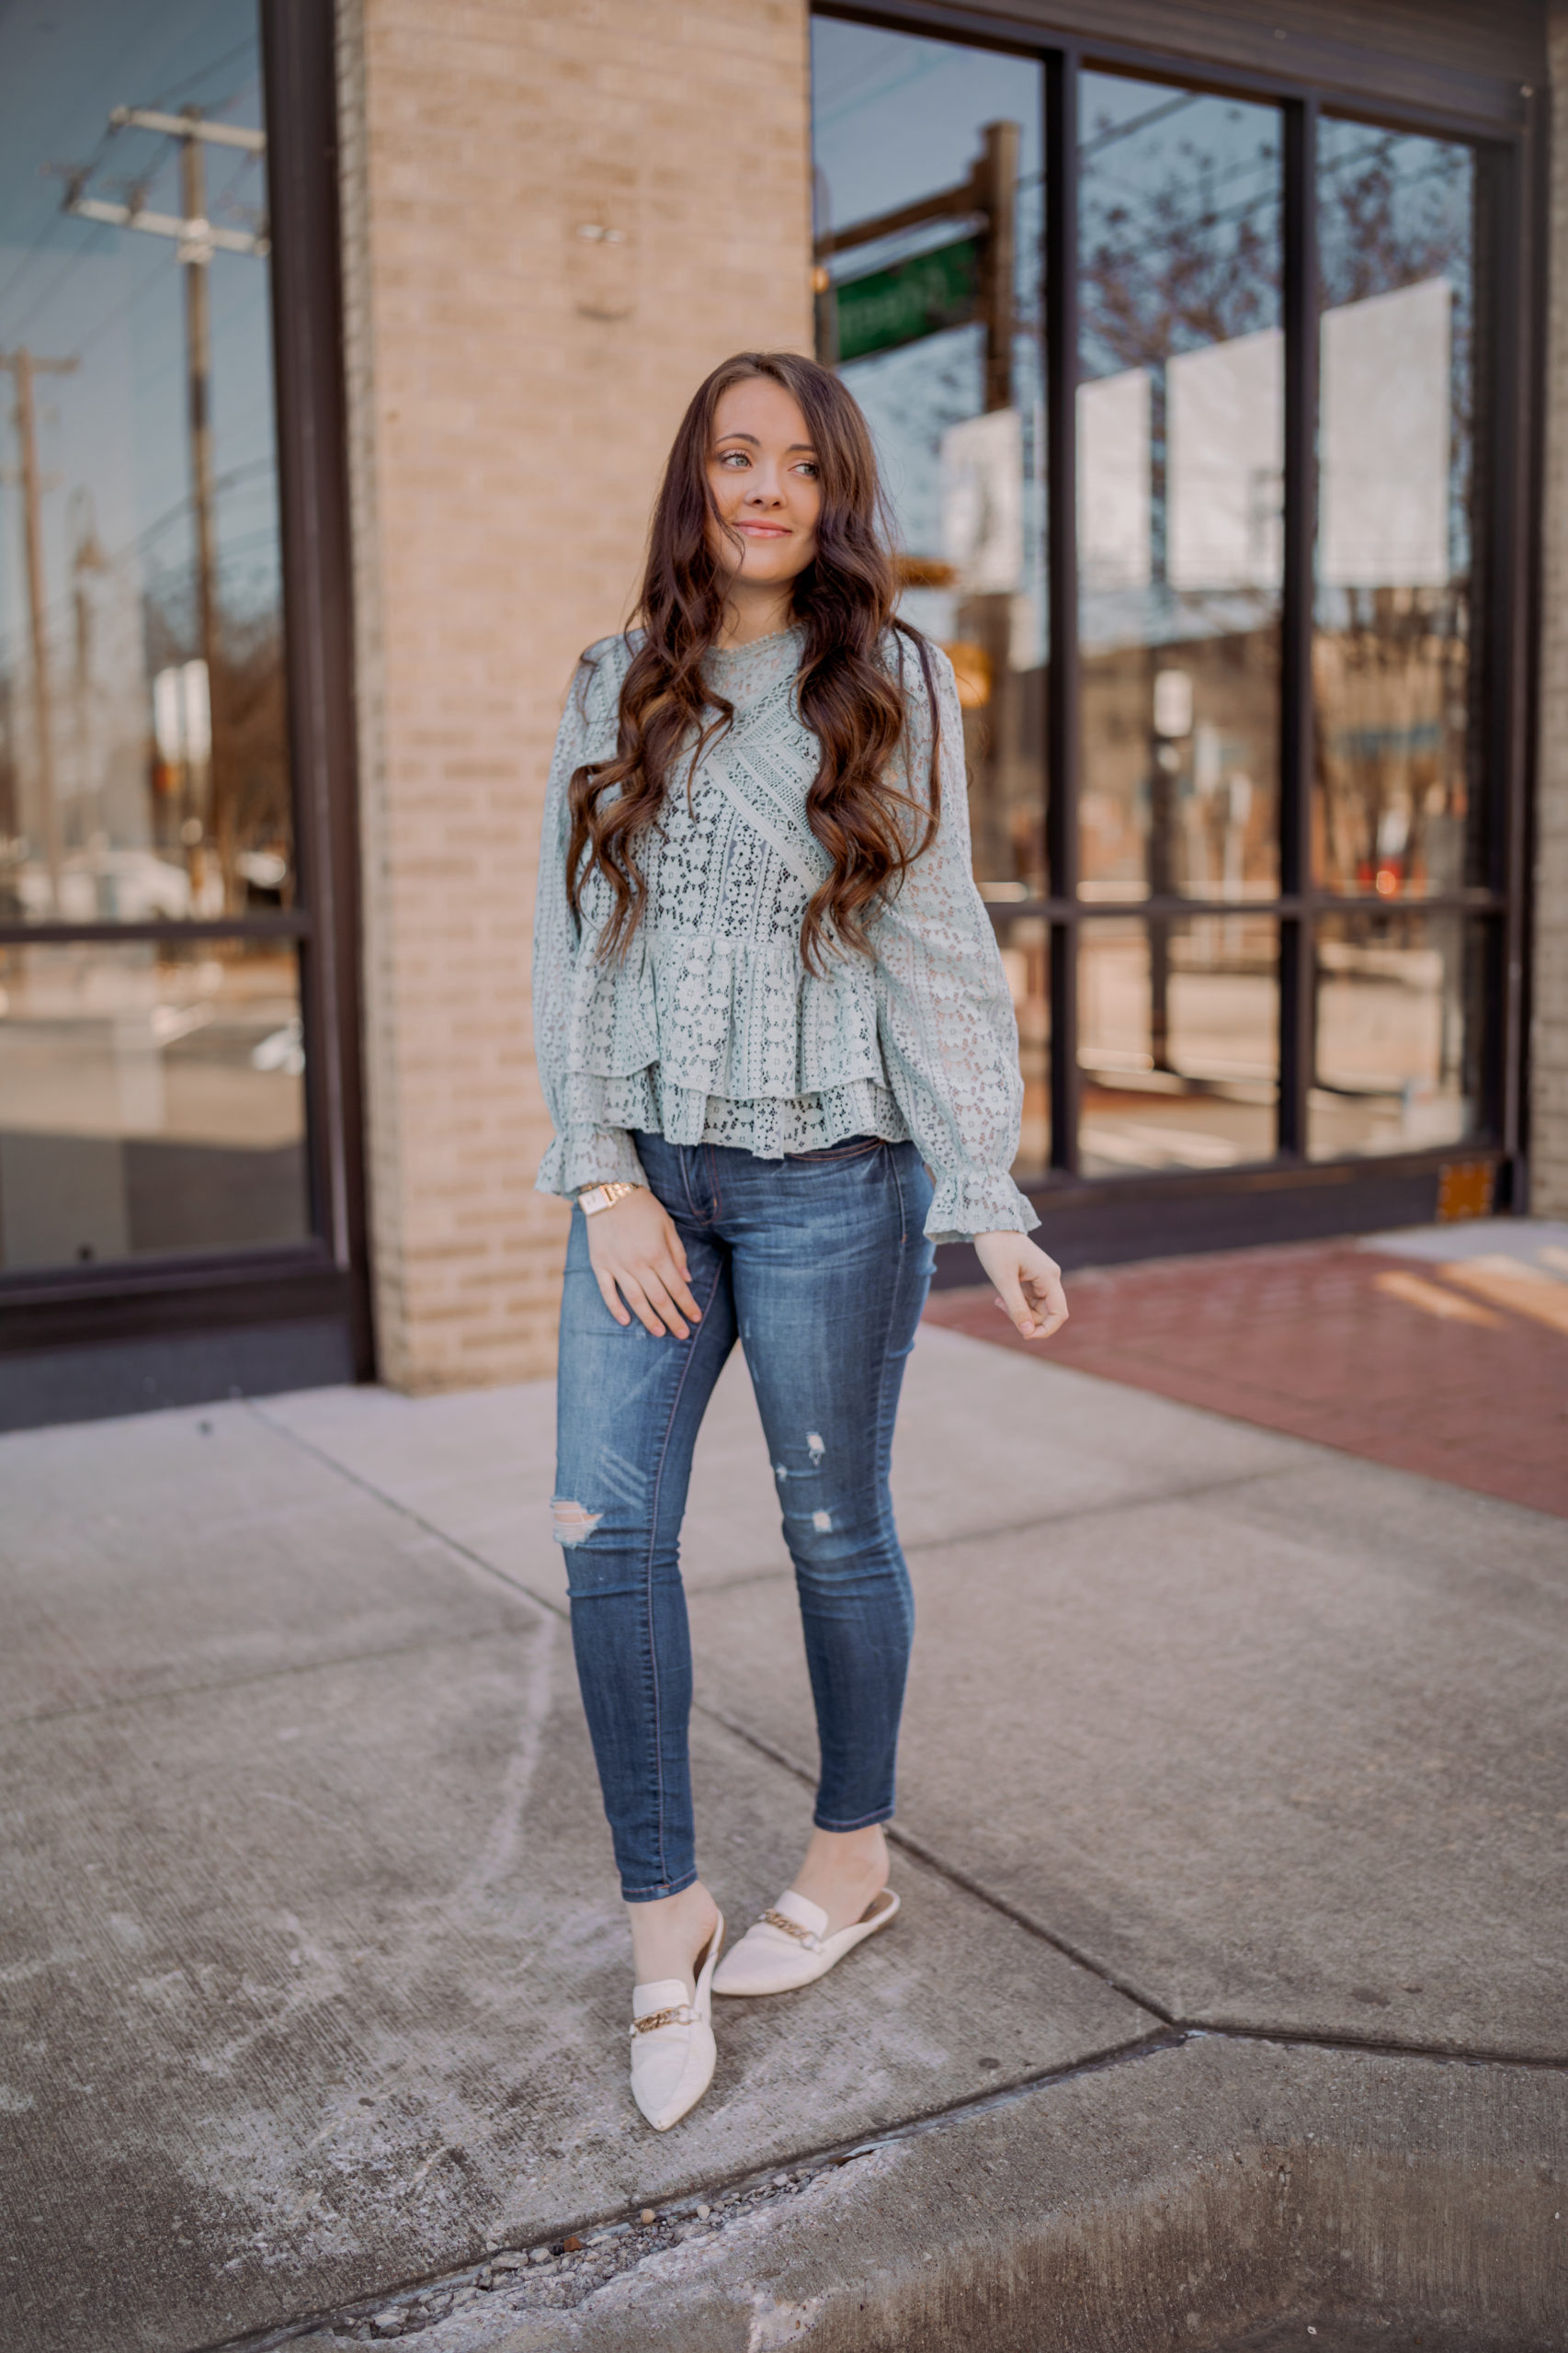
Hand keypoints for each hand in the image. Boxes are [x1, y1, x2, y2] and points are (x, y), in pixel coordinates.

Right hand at [584, 1187, 701, 1337]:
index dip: (688, 1305)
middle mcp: (637, 1264)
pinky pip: (607, 1292)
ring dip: (648, 1319)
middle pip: (658, 1299)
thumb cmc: (643, 1207)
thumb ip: (677, 1254)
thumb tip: (687, 1279)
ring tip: (659, 1332)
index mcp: (657, 1254)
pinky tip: (626, 1322)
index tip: (696, 1318)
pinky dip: (615, 1308)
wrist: (608, 1191)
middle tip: (682, 1334)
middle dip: (673, 1318)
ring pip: (635, 1300)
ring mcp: (616, 1266)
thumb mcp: (667, 1225)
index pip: (677, 1288)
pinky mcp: (599, 1264)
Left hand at [972, 1231, 1067, 1341]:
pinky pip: (1029, 1300)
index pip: (1059, 1313)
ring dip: (1018, 1311)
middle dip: (1026, 1319)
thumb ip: (1016, 1308)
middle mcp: (1050, 1278)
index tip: (1024, 1335)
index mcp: (1049, 1277)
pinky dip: (1016, 1303)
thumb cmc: (996, 1248)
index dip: (1045, 1329)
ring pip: (1037, 1308)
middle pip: (1047, 1313)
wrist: (990, 1224)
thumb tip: (1027, 1333)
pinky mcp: (1033, 1279)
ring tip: (998, 1300)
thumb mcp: (1003, 1281)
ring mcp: (1042, 1278)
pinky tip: (1000, 1296)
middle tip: (1002, 1306)